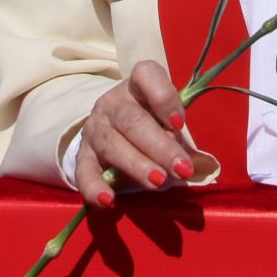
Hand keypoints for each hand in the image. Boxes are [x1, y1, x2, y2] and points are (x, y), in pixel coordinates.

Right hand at [75, 59, 194, 207]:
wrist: (112, 128)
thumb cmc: (150, 122)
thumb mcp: (164, 118)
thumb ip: (176, 134)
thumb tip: (193, 161)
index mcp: (137, 86)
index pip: (146, 75)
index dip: (163, 97)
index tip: (180, 123)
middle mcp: (112, 103)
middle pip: (132, 120)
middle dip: (160, 147)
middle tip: (182, 169)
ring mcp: (95, 128)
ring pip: (112, 144)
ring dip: (137, 165)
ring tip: (159, 182)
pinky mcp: (82, 154)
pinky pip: (84, 171)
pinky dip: (94, 187)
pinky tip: (109, 200)